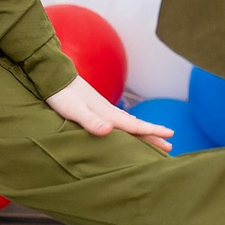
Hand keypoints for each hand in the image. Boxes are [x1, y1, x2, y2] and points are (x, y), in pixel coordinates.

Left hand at [46, 76, 174, 153]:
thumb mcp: (74, 110)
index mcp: (107, 114)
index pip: (135, 126)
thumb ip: (90, 120)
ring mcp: (103, 108)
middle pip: (136, 126)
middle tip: (171, 147)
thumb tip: (109, 130)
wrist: (54, 76)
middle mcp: (108, 111)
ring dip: (144, 131)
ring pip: (130, 123)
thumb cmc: (61, 95)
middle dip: (153, 136)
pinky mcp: (96, 107)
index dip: (152, 133)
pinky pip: (120, 120)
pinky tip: (129, 125)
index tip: (170, 137)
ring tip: (156, 139)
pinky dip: (130, 125)